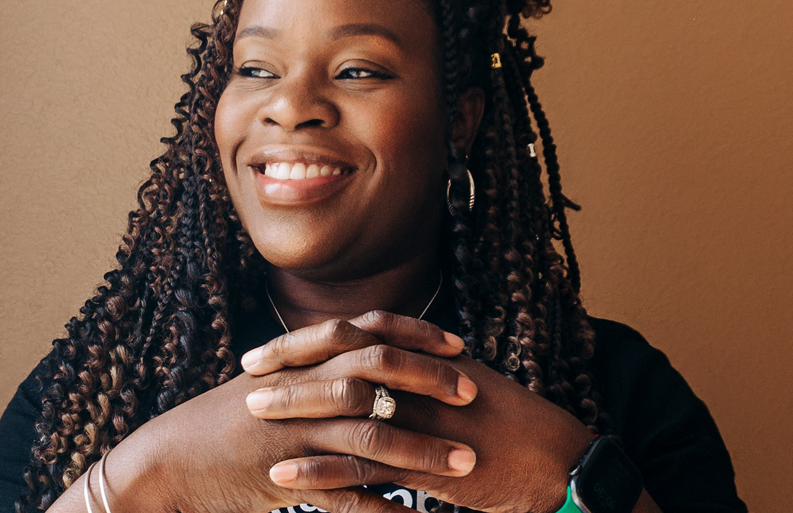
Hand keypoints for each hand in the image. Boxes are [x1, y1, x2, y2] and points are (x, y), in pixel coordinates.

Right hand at [109, 315, 477, 512]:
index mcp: (304, 359)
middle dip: (429, 379)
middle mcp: (303, 386)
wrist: (171, 459)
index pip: (370, 330)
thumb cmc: (230, 418)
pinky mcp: (286, 478)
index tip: (457, 345)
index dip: (416, 334)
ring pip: (370, 435)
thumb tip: (368, 354)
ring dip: (423, 450)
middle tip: (472, 393)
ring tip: (468, 462)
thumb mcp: (275, 380)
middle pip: (376, 371)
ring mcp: (296, 432)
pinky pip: (344, 496)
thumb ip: (319, 365)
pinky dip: (384, 510)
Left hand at [245, 311, 592, 512]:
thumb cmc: (513, 426)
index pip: (360, 334)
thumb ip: (426, 374)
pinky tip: (285, 476)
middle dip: (293, 362)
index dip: (313, 338)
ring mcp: (424, 420)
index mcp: (429, 356)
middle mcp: (423, 378)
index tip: (275, 346)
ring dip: (297, 409)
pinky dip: (321, 470)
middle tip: (250, 369)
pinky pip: (364, 465)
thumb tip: (389, 368)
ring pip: (347, 407)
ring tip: (252, 412)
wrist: (560, 462)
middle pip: (345, 359)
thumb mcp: (468, 385)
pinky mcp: (428, 465)